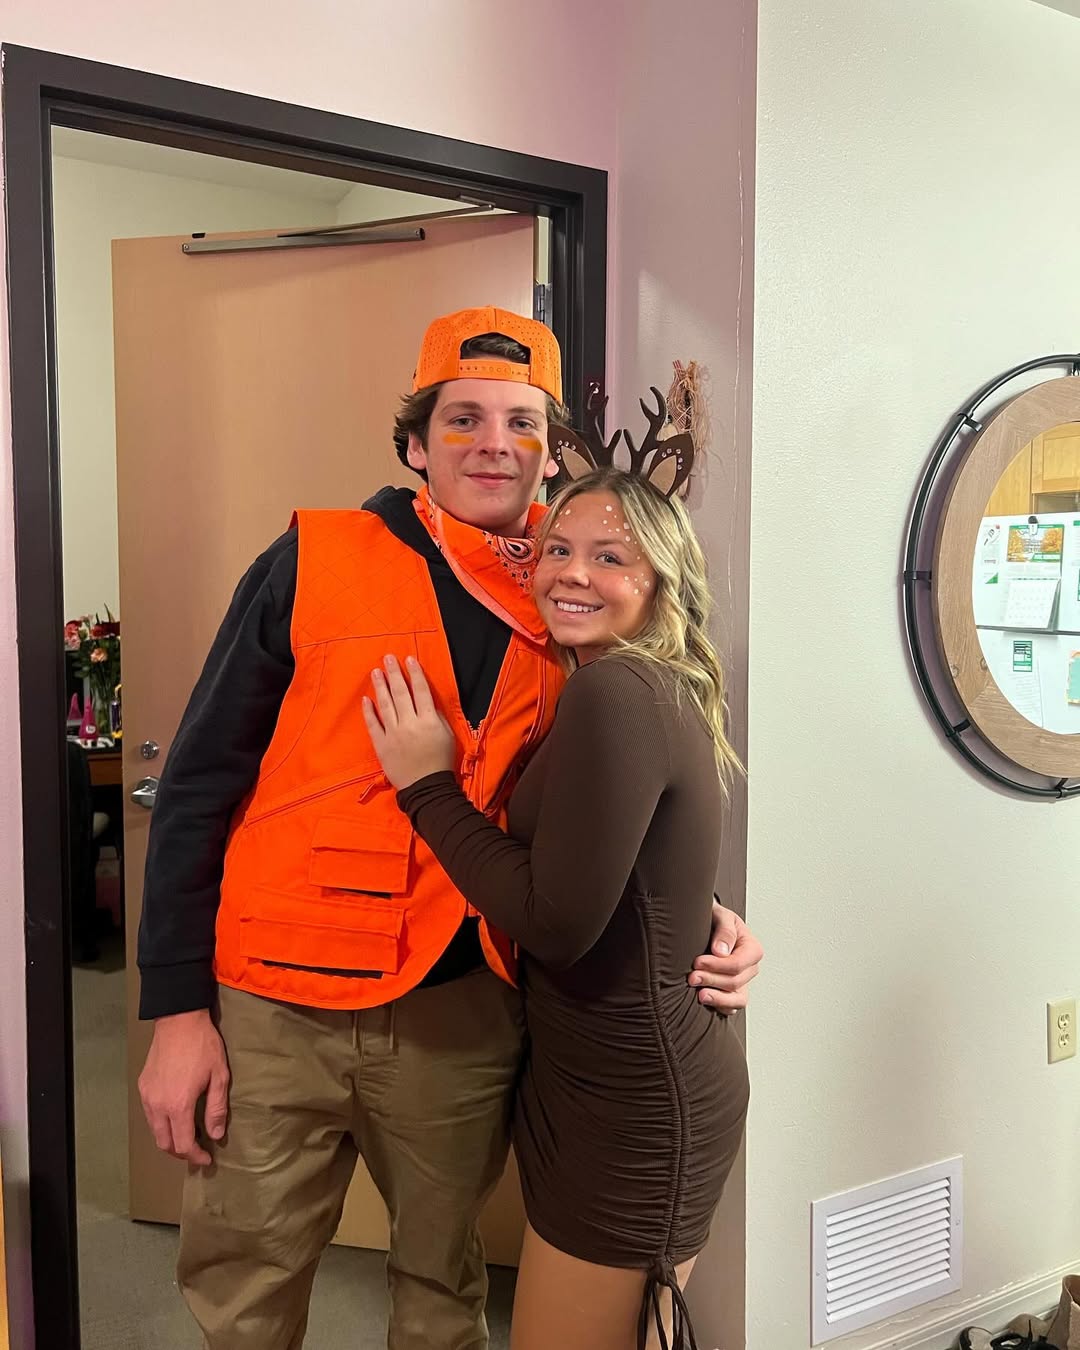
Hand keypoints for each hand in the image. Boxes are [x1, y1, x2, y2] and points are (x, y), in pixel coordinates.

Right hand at [138, 1008, 229, 1164]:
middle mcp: (157, 1105)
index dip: (195, 1156)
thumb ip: (216, 1109)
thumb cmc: (203, 1046)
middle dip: (180, 1152)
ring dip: (170, 1138)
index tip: (207, 1158)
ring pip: (154, 1130)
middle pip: (164, 1143)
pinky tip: (176, 1116)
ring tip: (187, 1135)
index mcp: (178, 1105)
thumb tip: (216, 1135)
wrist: (179, 1020)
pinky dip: (162, 1123)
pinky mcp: (143, 1086)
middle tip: (197, 1151)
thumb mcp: (219, 1076)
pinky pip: (150, 1114)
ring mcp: (147, 1096)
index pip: (183, 1144)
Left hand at [362, 655, 455, 789]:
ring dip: (380, 686)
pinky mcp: (381, 745)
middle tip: (388, 658)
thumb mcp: (448, 737)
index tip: (409, 659)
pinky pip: (374, 725)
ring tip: (376, 672)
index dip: (415, 674)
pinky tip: (366, 698)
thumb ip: (436, 717)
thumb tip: (425, 703)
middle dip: (394, 673)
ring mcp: (393, 734)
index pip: (421, 691)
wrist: (426, 788)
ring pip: (385, 705)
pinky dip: (369, 711)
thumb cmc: (441, 762)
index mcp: (428, 721)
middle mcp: (409, 724)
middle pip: (401, 693)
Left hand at [688, 902, 762, 1014]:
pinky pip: (731, 1008)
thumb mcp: (721, 916)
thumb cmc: (717, 921)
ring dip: (717, 999)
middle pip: (734, 982)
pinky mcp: (732, 993)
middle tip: (691, 977)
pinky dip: (719, 1006)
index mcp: (752, 949)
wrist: (709, 927)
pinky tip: (705, 999)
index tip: (698, 962)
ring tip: (699, 996)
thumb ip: (724, 930)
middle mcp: (750, 968)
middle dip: (711, 980)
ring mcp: (742, 982)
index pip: (738, 964)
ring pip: (737, 1000)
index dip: (717, 966)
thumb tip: (721, 951)